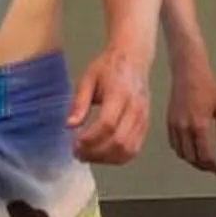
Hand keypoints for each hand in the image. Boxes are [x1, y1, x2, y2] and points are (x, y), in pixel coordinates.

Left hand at [68, 44, 151, 166]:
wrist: (133, 57)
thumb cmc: (109, 67)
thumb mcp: (88, 79)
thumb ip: (79, 103)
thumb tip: (70, 125)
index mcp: (119, 93)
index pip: (107, 124)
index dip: (90, 139)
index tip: (74, 142)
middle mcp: (135, 108)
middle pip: (118, 141)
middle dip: (95, 153)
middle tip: (78, 153)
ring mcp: (143, 118)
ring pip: (128, 149)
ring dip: (106, 159)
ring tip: (89, 155)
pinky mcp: (145, 125)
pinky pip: (135, 149)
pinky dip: (118, 158)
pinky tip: (103, 154)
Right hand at [164, 49, 215, 175]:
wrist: (188, 70)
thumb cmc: (205, 83)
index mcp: (199, 125)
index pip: (205, 155)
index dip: (213, 166)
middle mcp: (185, 127)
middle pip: (192, 158)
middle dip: (203, 166)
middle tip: (212, 168)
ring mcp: (175, 125)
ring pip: (181, 153)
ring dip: (192, 160)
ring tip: (202, 160)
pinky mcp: (169, 121)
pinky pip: (173, 144)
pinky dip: (181, 151)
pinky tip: (189, 149)